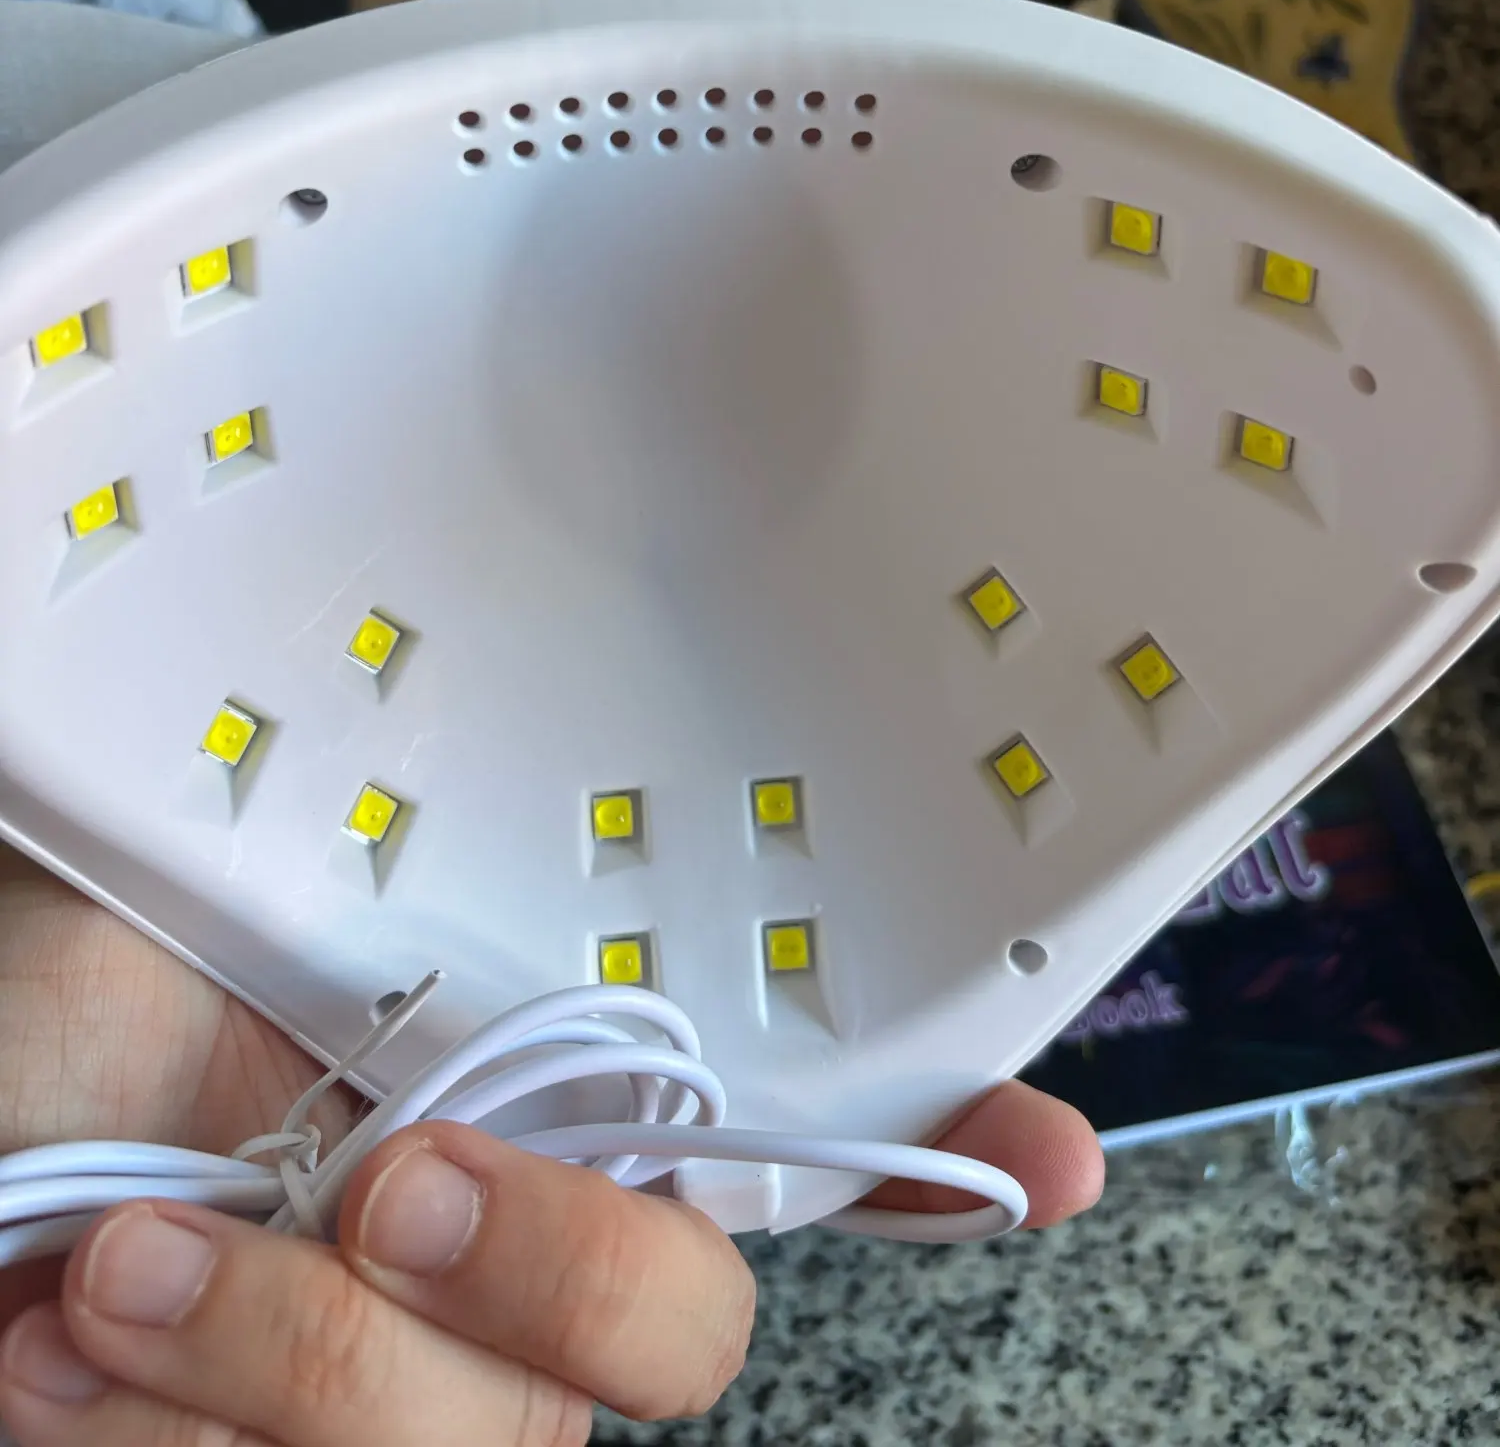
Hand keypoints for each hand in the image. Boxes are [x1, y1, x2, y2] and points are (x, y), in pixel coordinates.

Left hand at [0, 847, 1101, 1440]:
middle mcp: (481, 1251)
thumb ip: (383, 866)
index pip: (763, 1131)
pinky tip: (67, 1351)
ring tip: (117, 1274)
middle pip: (680, 1332)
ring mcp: (393, 1392)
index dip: (923, 1155)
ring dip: (303, 1365)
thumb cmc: (31, 991)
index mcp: (501, 1080)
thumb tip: (525, 774)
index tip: (1044, 1155)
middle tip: (393, 1182)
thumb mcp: (201, 897)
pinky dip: (181, 1428)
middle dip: (564, 1269)